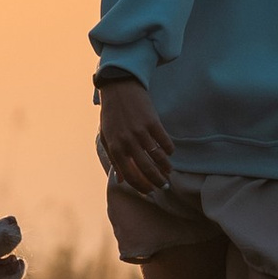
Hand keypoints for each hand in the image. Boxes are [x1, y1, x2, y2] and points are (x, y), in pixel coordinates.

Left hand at [95, 76, 174, 193]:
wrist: (119, 88)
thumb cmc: (111, 114)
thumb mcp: (107, 137)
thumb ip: (114, 159)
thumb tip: (120, 181)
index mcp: (115, 148)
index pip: (130, 175)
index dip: (141, 186)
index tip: (149, 191)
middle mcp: (128, 142)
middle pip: (146, 169)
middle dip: (157, 181)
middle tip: (164, 186)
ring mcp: (140, 132)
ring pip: (158, 157)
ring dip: (165, 167)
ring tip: (168, 171)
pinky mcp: (152, 122)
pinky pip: (164, 142)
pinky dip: (169, 150)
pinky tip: (169, 152)